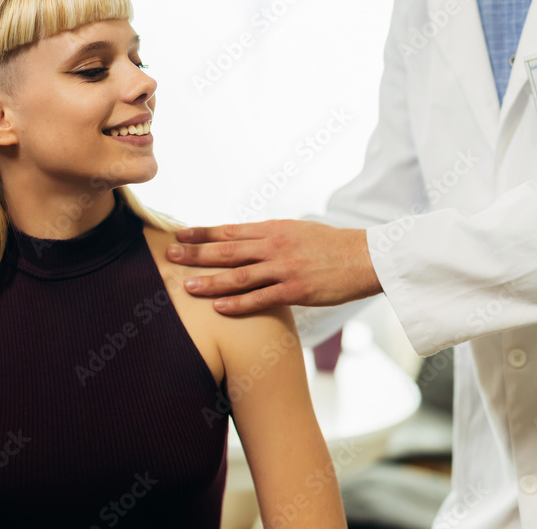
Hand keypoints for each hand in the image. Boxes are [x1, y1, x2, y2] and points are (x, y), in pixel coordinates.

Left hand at [166, 219, 381, 314]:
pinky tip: (219, 307)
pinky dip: (238, 303)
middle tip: (170, 257)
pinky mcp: (296, 290)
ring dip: (210, 280)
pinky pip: (261, 298)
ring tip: (186, 286)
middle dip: (196, 254)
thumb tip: (245, 239)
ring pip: (239, 275)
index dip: (202, 234)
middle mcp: (274, 246)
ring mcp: (284, 268)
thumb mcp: (298, 231)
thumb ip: (270, 236)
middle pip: (227, 250)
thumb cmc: (332, 246)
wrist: (367, 257)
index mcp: (273, 229)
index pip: (230, 230)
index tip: (179, 236)